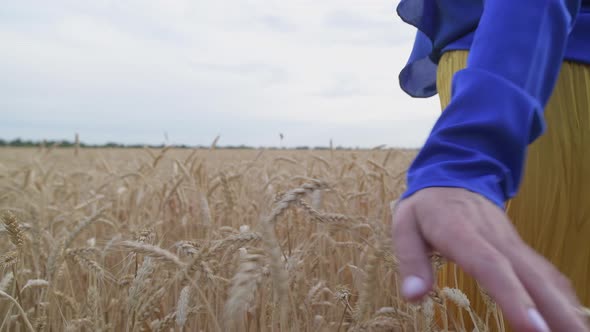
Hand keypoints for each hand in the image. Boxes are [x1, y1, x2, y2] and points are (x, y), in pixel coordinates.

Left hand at [391, 187, 587, 331]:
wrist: (454, 175)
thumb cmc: (426, 206)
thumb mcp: (405, 225)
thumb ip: (410, 260)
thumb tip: (413, 296)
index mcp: (460, 232)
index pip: (490, 265)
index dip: (512, 295)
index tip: (531, 326)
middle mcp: (495, 238)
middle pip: (529, 275)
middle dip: (554, 310)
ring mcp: (512, 242)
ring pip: (543, 275)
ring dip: (564, 307)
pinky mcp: (520, 248)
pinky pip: (545, 272)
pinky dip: (562, 296)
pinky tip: (572, 318)